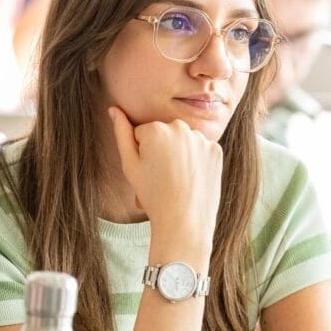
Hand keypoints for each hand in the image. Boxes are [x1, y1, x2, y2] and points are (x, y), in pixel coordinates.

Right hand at [108, 107, 223, 250]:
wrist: (185, 221)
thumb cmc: (153, 195)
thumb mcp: (130, 165)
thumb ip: (121, 133)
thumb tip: (114, 109)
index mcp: (156, 129)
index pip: (142, 133)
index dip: (142, 153)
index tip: (148, 171)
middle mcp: (181, 127)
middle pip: (164, 134)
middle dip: (161, 150)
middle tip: (162, 177)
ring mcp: (201, 138)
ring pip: (183, 141)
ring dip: (179, 154)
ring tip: (177, 179)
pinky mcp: (216, 150)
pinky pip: (200, 149)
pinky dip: (196, 160)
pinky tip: (192, 178)